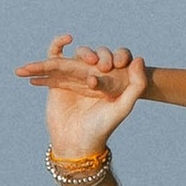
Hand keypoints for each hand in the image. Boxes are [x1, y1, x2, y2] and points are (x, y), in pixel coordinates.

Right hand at [34, 39, 145, 156]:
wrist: (78, 144)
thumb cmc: (103, 127)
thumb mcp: (124, 107)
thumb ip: (137, 85)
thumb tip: (139, 59)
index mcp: (110, 79)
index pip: (115, 57)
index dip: (118, 55)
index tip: (117, 65)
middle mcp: (92, 76)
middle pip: (90, 54)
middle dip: (92, 54)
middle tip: (96, 66)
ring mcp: (73, 78)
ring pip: (68, 56)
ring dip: (61, 45)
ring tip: (67, 41)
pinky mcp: (57, 84)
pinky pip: (51, 63)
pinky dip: (45, 56)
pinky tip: (48, 51)